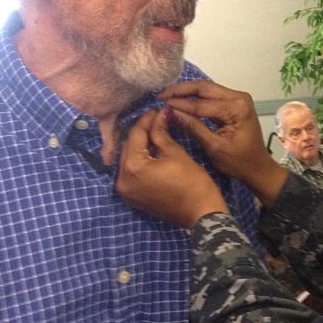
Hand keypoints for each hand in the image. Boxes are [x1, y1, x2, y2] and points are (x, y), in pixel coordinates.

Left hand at [115, 109, 228, 228]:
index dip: (147, 120)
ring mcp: (125, 191)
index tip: (157, 109)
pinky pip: (132, 172)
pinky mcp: (132, 197)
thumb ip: (161, 132)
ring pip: (129, 159)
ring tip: (156, 133)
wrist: (200, 212)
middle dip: (142, 132)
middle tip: (157, 119)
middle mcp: (122, 179)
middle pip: (129, 147)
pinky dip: (140, 160)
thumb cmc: (192, 181)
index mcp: (132, 167)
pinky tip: (152, 151)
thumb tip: (160, 114)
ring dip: (140, 146)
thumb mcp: (175, 153)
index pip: (136, 135)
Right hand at [159, 79, 288, 205]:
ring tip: (166, 96)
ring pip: (207, 89)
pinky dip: (196, 97)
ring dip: (187, 92)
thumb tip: (169, 112)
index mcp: (237, 108)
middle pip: (204, 88)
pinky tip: (181, 100)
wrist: (258, 167)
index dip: (179, 103)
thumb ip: (192, 127)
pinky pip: (212, 95)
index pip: (201, 103)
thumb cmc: (238, 162)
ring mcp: (238, 98)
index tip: (159, 104)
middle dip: (181, 91)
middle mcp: (239, 97)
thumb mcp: (213, 146)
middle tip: (160, 95)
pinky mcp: (235, 102)